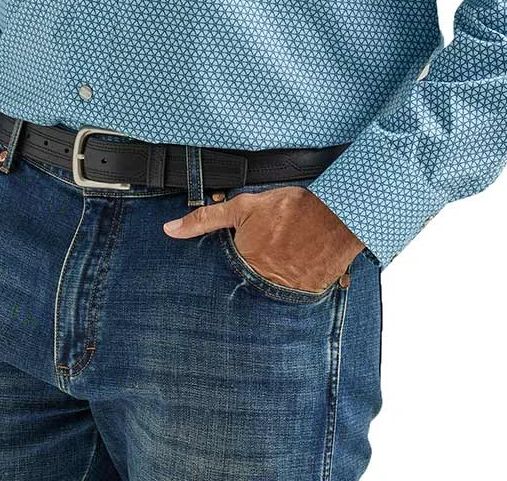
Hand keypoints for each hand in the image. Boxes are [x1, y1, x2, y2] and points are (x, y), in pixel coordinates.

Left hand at [163, 185, 364, 292]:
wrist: (337, 215)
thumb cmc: (289, 209)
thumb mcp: (242, 207)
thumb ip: (204, 219)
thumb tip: (169, 230)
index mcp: (244, 264)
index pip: (225, 277)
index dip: (230, 267)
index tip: (239, 260)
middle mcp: (263, 284)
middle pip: (247, 289)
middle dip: (251, 278)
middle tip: (264, 262)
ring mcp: (288, 293)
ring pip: (270, 296)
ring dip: (272, 284)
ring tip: (282, 265)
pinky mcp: (309, 296)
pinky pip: (294, 299)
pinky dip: (294, 287)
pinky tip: (299, 270)